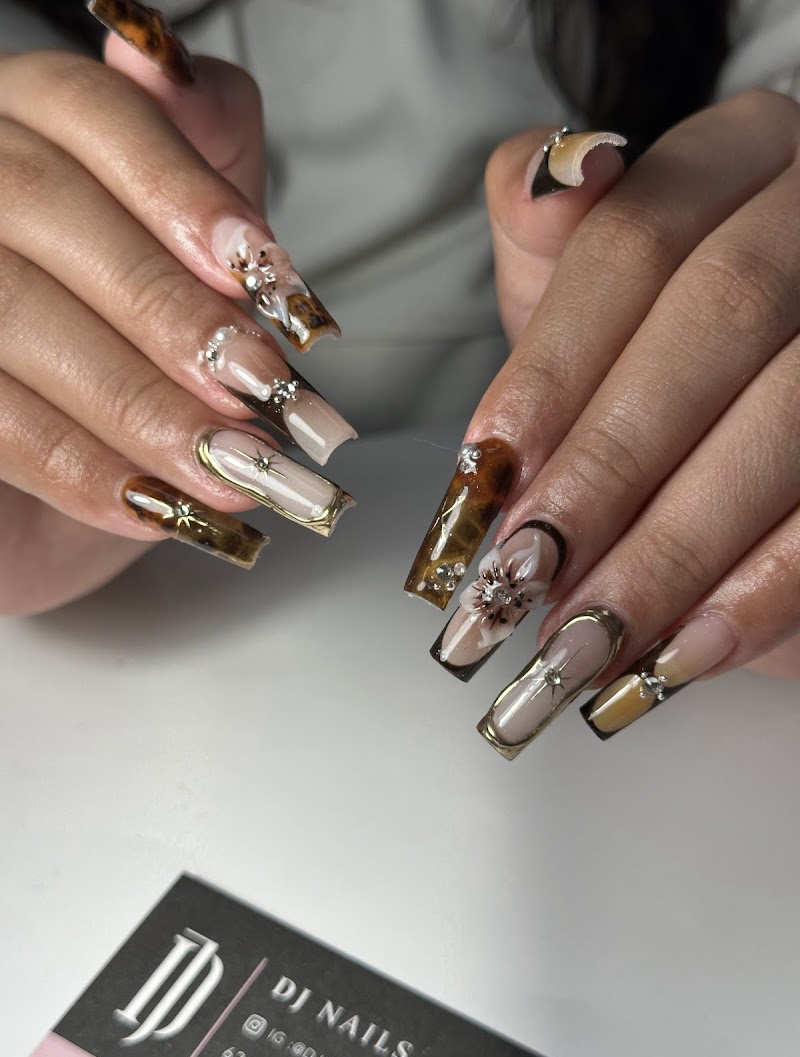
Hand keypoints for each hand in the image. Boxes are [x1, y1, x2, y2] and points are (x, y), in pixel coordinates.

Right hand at [0, 2, 354, 615]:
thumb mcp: (191, 262)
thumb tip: (184, 79)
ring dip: (140, 401)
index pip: (93, 112)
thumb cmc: (132, 364)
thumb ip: (205, 169)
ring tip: (233, 467)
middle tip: (265, 389)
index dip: (181, 188)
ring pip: (11, 310)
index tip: (263, 272)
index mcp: (31, 131)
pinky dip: (78, 467)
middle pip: (45, 205)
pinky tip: (154, 504)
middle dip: (171, 310)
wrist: (53, 503)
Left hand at [406, 91, 799, 756]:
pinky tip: (688, 649)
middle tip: (523, 575)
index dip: (552, 367)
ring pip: (791, 412)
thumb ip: (552, 248)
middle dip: (607, 462)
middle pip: (719, 316)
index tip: (486, 473)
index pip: (634, 242)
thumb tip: (548, 177)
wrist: (761, 425)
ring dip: (674, 543)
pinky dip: (766, 585)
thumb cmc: (664, 358)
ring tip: (585, 636)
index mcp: (738, 161)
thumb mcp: (594, 300)